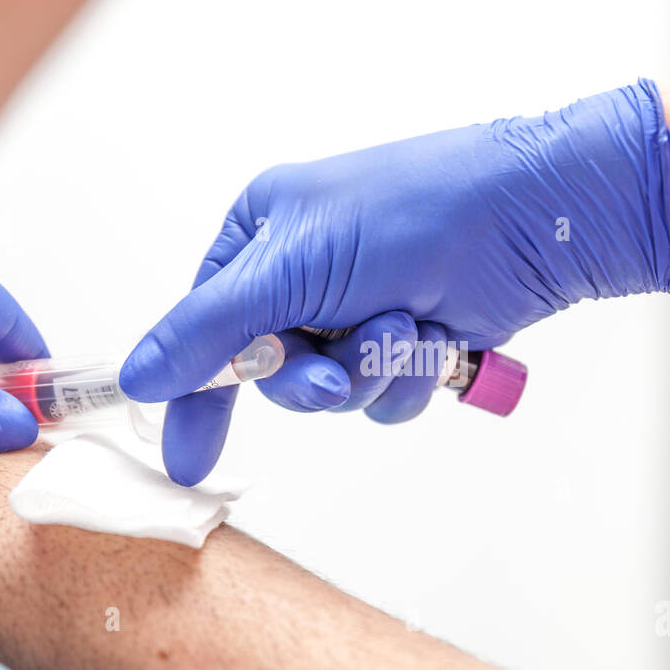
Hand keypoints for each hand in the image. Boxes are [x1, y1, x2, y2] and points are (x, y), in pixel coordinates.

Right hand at [120, 78, 669, 483]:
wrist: (530, 218)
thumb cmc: (414, 212)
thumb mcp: (293, 267)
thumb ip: (210, 328)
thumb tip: (139, 376)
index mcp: (262, 237)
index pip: (204, 329)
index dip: (195, 393)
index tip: (185, 457)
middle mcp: (305, 275)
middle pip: (272, 374)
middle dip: (312, 379)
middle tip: (336, 370)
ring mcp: (359, 310)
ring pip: (334, 393)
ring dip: (370, 373)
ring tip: (406, 326)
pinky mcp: (408, 341)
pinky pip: (384, 397)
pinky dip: (410, 378)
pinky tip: (437, 338)